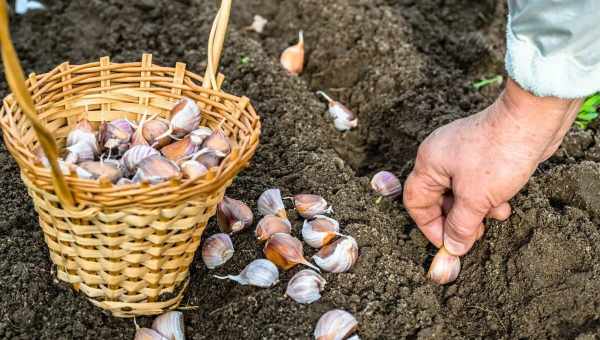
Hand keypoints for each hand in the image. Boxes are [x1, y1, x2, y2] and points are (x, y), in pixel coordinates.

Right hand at [403, 79, 582, 255]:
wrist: (532, 121)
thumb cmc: (498, 154)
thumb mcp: (476, 199)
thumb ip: (460, 227)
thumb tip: (452, 247)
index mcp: (428, 163)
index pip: (416, 202)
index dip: (429, 226)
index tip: (448, 242)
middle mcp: (440, 157)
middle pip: (439, 199)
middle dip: (458, 219)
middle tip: (474, 234)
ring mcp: (461, 153)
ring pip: (460, 193)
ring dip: (477, 210)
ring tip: (496, 214)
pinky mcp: (481, 154)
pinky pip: (476, 183)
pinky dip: (488, 197)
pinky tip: (504, 202)